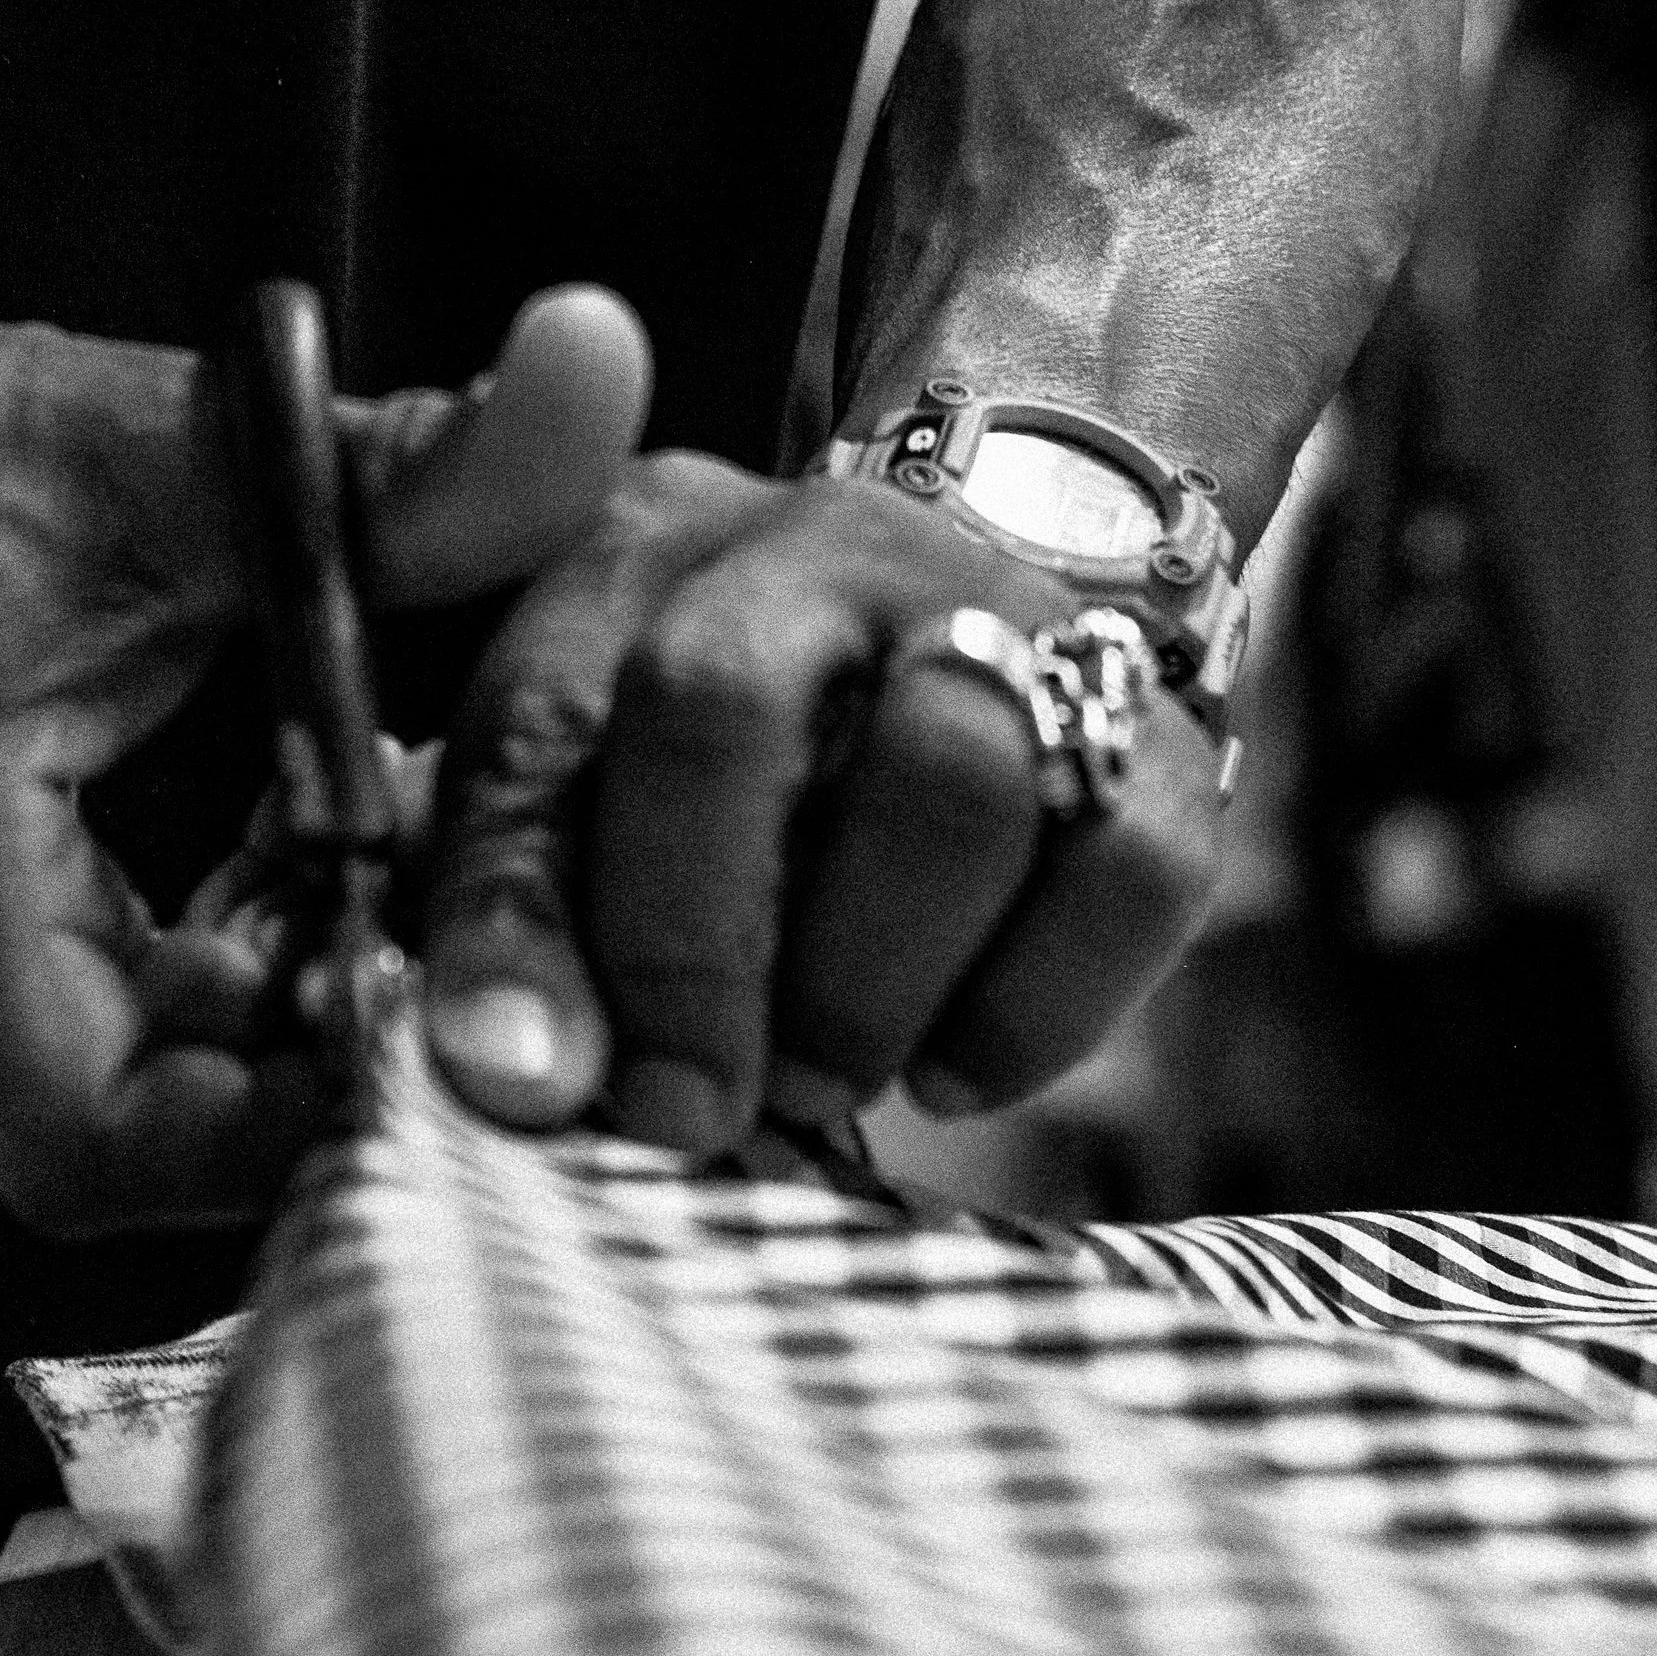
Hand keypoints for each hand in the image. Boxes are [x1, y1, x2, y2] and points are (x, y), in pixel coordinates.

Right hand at [0, 268, 650, 1229]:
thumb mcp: (177, 446)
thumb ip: (410, 460)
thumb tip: (605, 363)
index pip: (99, 1143)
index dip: (278, 1122)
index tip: (423, 998)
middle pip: (138, 1147)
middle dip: (302, 1049)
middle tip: (424, 907)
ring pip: (119, 1114)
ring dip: (259, 1017)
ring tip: (345, 855)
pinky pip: (79, 1061)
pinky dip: (200, 985)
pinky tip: (268, 865)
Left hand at [421, 458, 1221, 1151]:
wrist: (950, 652)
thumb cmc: (699, 760)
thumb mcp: (556, 782)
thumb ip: (494, 892)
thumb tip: (513, 1075)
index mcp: (635, 548)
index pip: (542, 715)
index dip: (520, 910)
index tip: (531, 1082)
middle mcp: (825, 547)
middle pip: (727, 703)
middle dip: (690, 949)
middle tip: (683, 1108)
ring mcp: (1014, 623)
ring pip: (956, 781)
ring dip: (864, 984)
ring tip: (817, 1078)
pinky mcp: (1163, 735)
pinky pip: (1133, 870)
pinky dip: (1031, 1007)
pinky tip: (948, 1066)